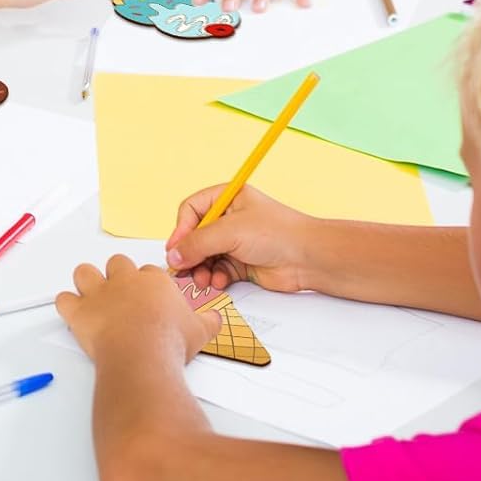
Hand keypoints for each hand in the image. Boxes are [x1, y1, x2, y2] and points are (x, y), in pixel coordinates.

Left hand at [56, 255, 220, 365]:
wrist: (143, 355)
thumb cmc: (169, 341)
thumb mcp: (200, 331)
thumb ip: (208, 321)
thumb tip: (216, 319)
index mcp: (154, 280)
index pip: (149, 272)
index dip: (148, 284)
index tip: (149, 298)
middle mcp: (125, 281)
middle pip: (117, 263)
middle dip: (117, 276)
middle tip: (121, 295)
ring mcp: (100, 294)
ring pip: (85, 273)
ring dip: (86, 282)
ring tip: (92, 296)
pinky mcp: (80, 312)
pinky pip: (64, 300)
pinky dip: (66, 305)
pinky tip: (73, 313)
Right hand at [164, 184, 317, 294]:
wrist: (307, 258)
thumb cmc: (278, 233)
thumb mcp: (231, 232)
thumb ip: (198, 243)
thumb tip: (173, 255)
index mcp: (227, 198)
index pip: (191, 210)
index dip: (181, 230)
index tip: (175, 250)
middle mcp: (229, 218)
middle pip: (195, 236)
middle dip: (189, 254)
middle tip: (183, 270)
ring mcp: (235, 242)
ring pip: (205, 256)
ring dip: (201, 269)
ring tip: (203, 279)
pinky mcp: (241, 263)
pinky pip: (218, 270)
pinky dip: (215, 278)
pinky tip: (220, 282)